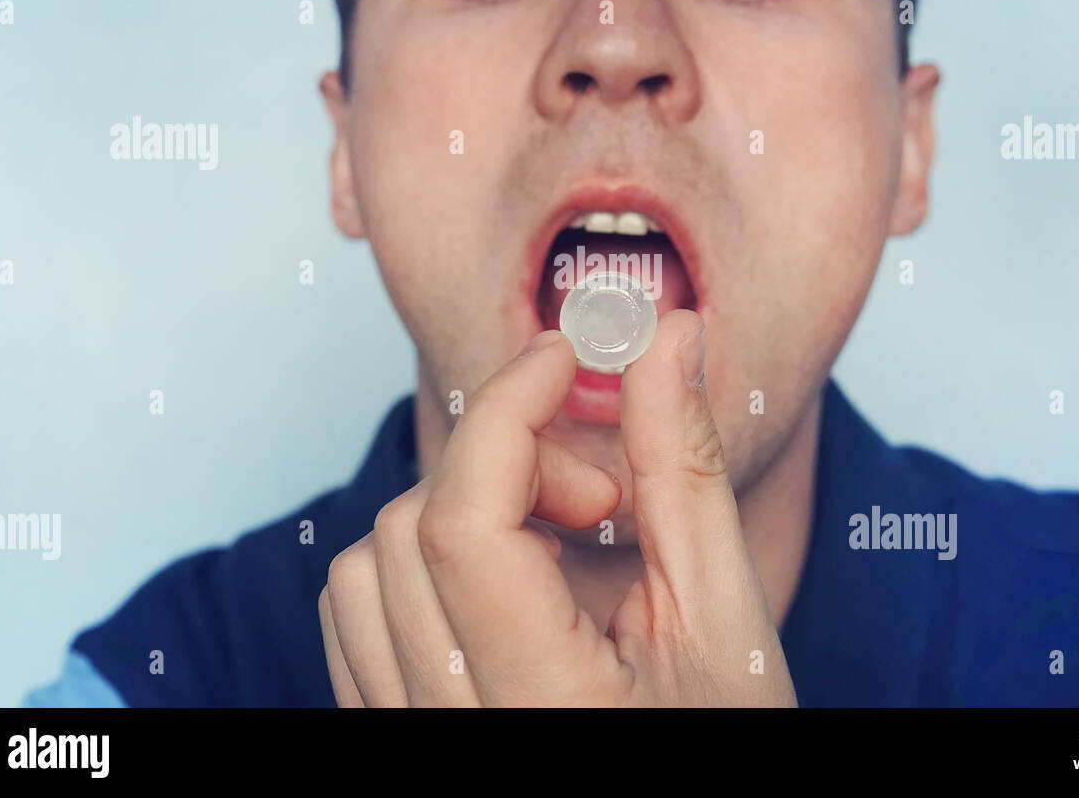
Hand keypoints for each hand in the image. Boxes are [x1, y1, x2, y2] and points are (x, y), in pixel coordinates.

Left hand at [317, 310, 797, 706]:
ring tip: (551, 548)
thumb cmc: (724, 737)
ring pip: (360, 574)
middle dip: (503, 472)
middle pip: (406, 533)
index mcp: (541, 704)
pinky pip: (354, 626)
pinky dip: (416, 568)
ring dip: (453, 515)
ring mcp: (409, 738)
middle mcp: (448, 731)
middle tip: (600, 500)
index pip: (464, 526)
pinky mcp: (393, 733)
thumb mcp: (722, 611)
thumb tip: (666, 340)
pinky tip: (503, 580)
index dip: (506, 410)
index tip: (564, 361)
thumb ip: (683, 468)